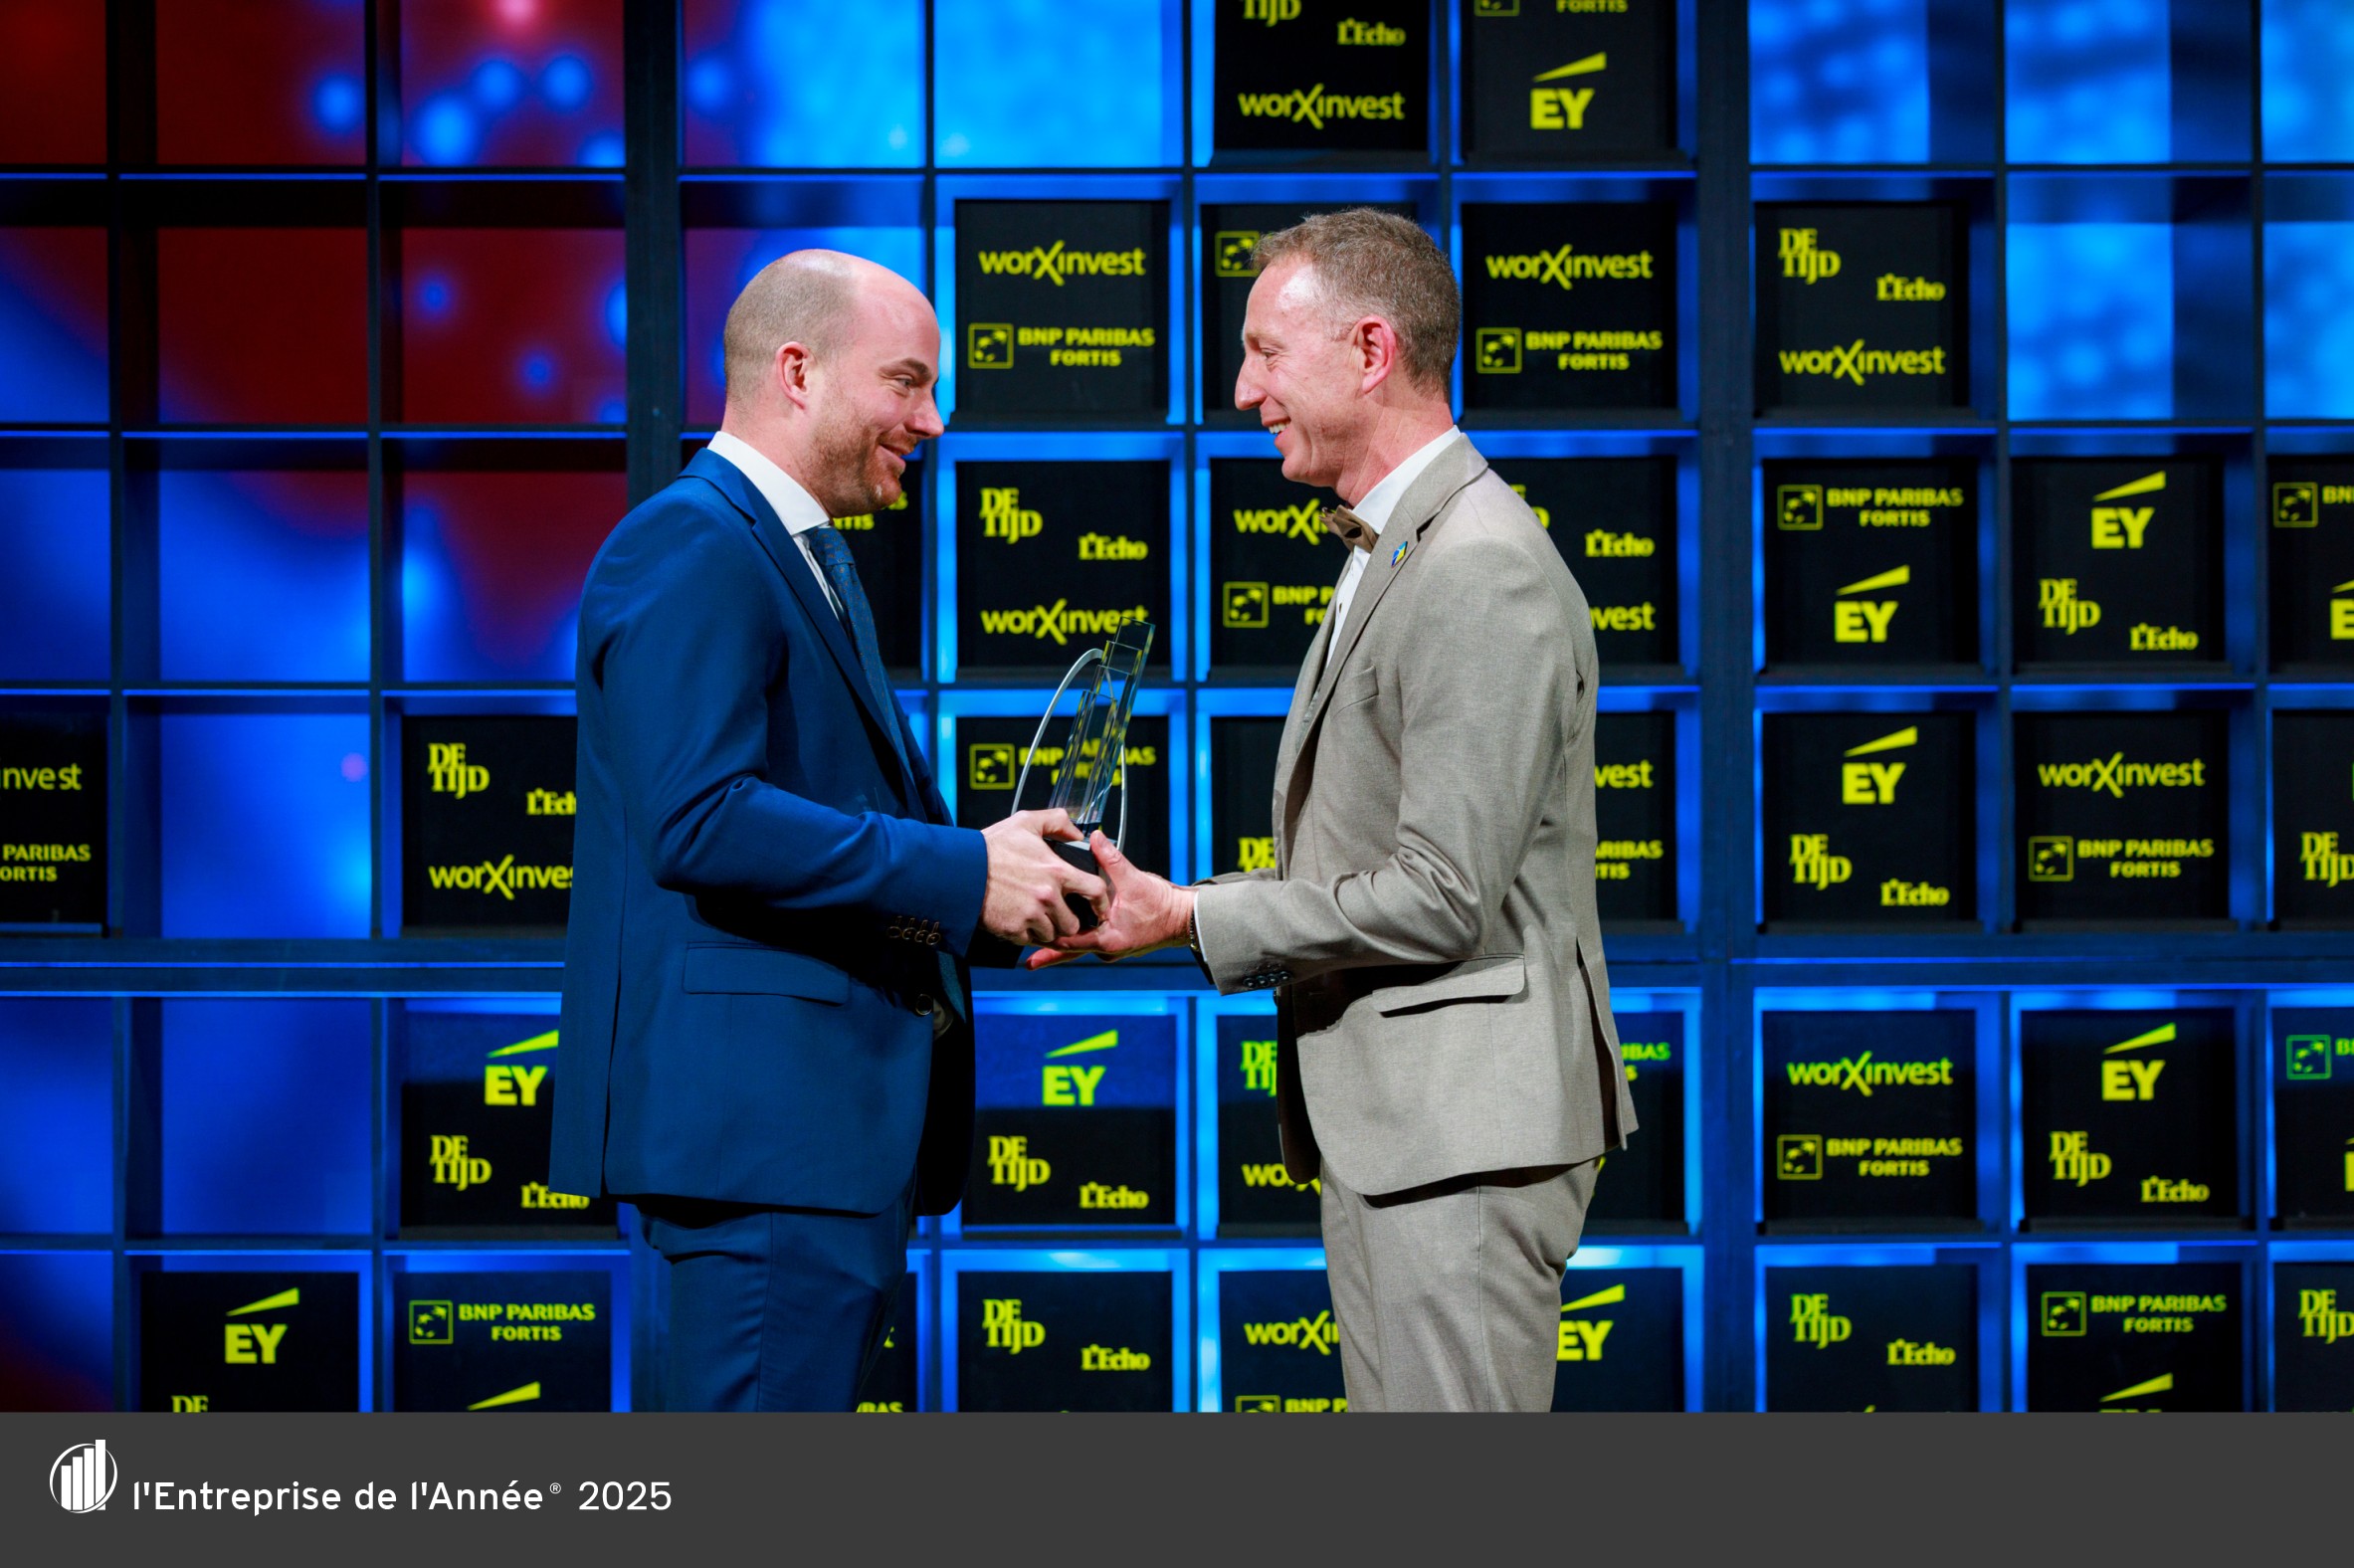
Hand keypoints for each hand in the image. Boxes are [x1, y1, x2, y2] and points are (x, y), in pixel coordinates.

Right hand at [980, 809, 1106, 946]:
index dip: (1101, 901)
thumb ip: (1058, 821)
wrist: (959, 871)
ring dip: (1048, 928)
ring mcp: (1031, 916)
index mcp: (1057, 872)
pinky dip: (1028, 934)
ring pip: (1053, 934)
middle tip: (1059, 913)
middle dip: (1069, 919)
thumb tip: (1078, 833)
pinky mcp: (1014, 931)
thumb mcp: (1026, 821)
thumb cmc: (991, 846)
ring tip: (1037, 916)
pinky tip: (1020, 920)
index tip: (1099, 906)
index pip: (1096, 891)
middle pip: (1074, 922)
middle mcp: (1048, 897)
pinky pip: (1031, 940)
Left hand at [1024, 832, 1195, 969]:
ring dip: (1062, 944)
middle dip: (1049, 950)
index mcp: (1108, 939)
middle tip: (1026, 961)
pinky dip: (1077, 938)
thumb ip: (1111, 859)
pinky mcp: (1115, 943)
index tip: (1030, 930)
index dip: (1049, 936)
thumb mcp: (1135, 879)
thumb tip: (1096, 838)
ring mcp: (1111, 949)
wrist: (1184, 919)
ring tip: (1035, 949)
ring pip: (1079, 948)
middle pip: (1070, 950)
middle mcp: (1107, 949)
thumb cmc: (1163, 904)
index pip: (1069, 942)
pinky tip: (1064, 932)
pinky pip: (1090, 943)